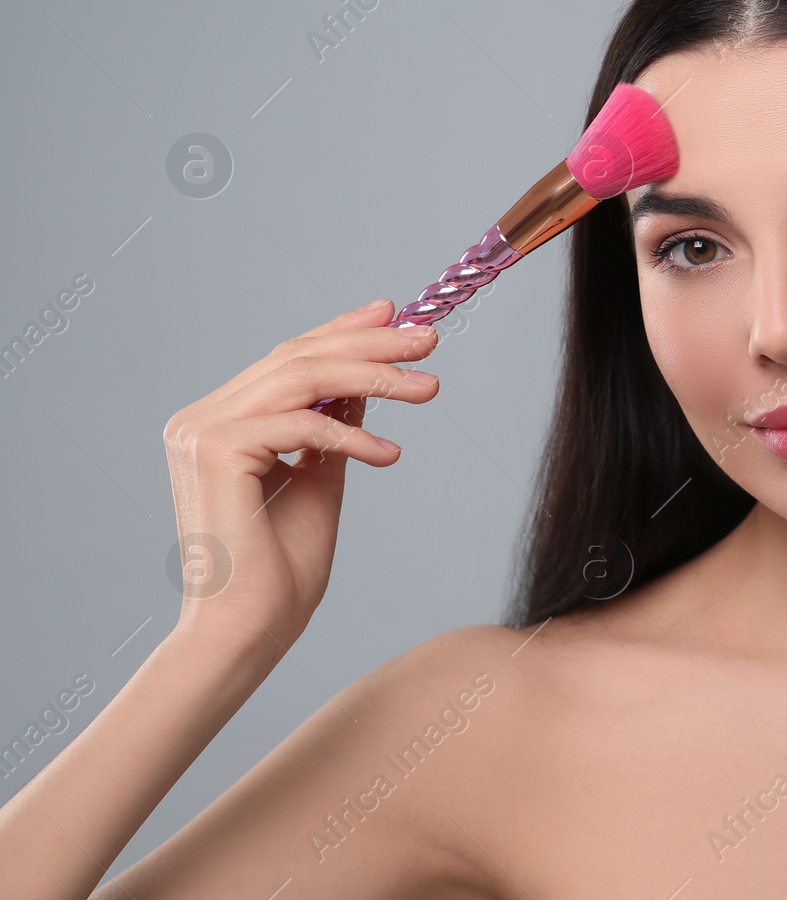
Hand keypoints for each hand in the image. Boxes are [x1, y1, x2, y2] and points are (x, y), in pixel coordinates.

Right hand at [159, 299, 439, 654]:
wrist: (250, 629)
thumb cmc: (282, 568)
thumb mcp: (320, 481)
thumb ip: (334, 428)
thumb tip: (365, 384)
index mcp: (220, 421)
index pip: (288, 358)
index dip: (343, 329)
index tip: (396, 313)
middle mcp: (201, 418)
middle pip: (297, 358)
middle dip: (370, 343)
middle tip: (429, 339)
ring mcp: (201, 432)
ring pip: (302, 379)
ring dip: (375, 377)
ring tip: (429, 388)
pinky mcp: (215, 452)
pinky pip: (302, 425)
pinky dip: (353, 436)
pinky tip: (391, 455)